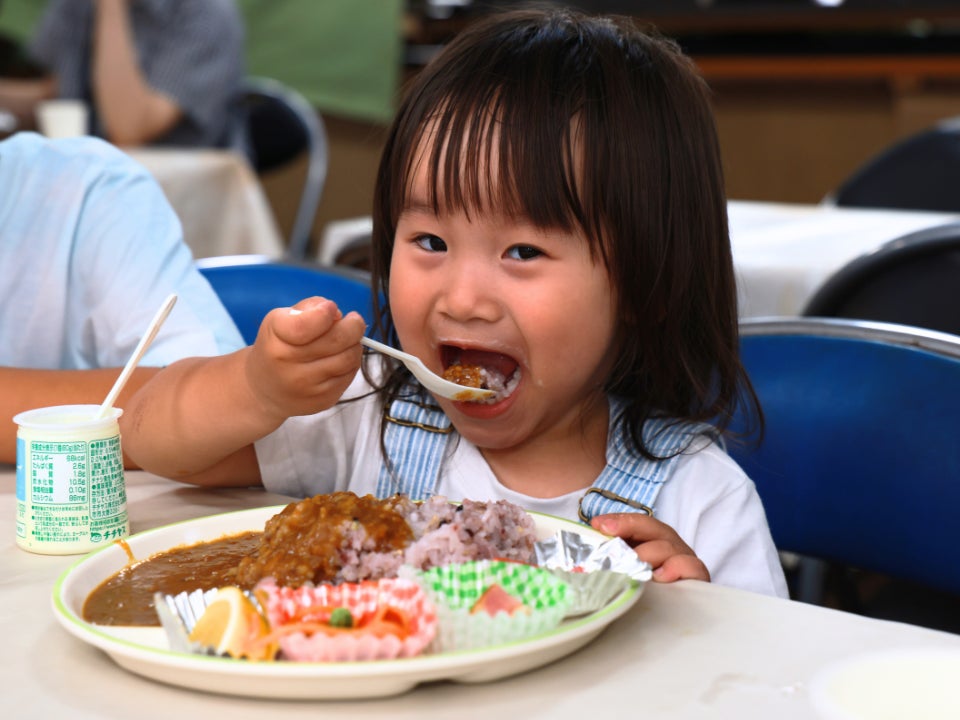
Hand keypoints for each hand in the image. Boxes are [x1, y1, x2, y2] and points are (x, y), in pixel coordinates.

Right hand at [244, 296, 365, 421]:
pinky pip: (349, 375)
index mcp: (276, 340)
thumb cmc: (277, 347)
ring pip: (349, 358)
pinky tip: (340, 357)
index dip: (325, 312)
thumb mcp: (280, 319)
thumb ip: (309, 308)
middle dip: (353, 325)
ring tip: (347, 339)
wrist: (265, 390)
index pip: (307, 324)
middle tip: (353, 320)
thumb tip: (339, 315)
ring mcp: (307, 387)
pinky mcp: (323, 400)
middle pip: (338, 340)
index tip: (329, 308)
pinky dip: (351, 362)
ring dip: (354, 344)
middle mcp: (290, 367)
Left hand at [591, 513, 709, 583]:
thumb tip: (582, 552)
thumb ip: (610, 560)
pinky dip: (677, 568)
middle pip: (654, 528)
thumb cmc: (644, 594)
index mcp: (653, 541)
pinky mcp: (698, 581)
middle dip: (629, 527)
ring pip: (668, 547)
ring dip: (646, 553)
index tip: (596, 524)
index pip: (638, 523)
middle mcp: (671, 547)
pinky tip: (661, 577)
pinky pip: (693, 567)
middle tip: (609, 535)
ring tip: (629, 564)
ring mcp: (685, 562)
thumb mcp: (625, 572)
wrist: (671, 623)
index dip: (619, 520)